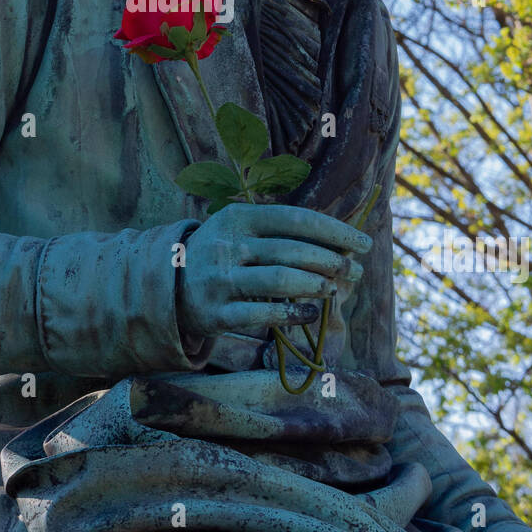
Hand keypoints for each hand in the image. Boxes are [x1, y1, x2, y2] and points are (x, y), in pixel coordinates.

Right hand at [178, 202, 371, 341]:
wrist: (168, 286)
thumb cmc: (223, 254)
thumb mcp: (242, 230)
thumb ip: (282, 233)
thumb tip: (340, 244)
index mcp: (238, 217)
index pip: (295, 219)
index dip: (334, 231)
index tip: (362, 244)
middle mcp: (228, 245)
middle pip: (292, 250)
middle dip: (332, 261)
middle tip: (355, 271)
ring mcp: (221, 280)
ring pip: (280, 281)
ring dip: (316, 285)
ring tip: (334, 289)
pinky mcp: (217, 313)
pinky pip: (263, 314)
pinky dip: (293, 314)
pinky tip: (311, 313)